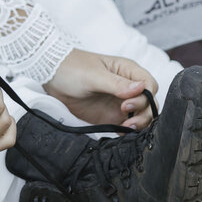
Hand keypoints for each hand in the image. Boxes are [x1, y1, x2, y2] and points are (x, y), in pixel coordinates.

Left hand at [44, 49, 158, 128]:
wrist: (51, 77)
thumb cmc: (73, 68)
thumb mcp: (94, 75)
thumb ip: (117, 84)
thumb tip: (141, 88)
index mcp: (128, 71)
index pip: (150, 85)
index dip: (144, 97)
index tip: (127, 103)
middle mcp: (128, 88)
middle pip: (149, 103)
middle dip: (144, 113)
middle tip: (127, 118)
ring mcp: (120, 103)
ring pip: (141, 116)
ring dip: (139, 124)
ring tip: (126, 128)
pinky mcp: (110, 116)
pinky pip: (126, 126)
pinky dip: (127, 132)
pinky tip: (120, 133)